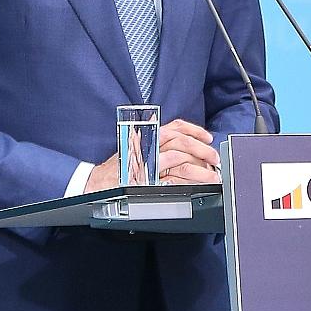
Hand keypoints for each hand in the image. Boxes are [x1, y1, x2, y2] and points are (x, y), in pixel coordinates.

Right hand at [82, 119, 220, 190]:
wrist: (96, 183)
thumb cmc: (118, 168)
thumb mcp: (136, 148)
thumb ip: (156, 145)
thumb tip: (185, 148)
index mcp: (147, 136)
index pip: (174, 126)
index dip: (194, 130)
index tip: (208, 137)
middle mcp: (147, 146)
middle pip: (180, 141)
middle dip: (202, 149)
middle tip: (214, 158)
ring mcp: (147, 163)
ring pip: (179, 159)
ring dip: (200, 168)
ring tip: (212, 175)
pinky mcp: (147, 179)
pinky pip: (172, 179)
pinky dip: (188, 181)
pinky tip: (197, 184)